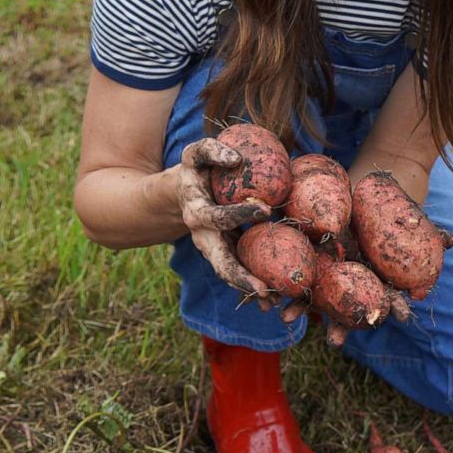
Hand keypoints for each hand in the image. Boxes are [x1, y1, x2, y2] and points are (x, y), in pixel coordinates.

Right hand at [174, 138, 273, 305]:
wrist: (179, 194)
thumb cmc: (194, 170)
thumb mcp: (195, 153)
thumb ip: (212, 150)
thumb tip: (236, 159)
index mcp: (196, 212)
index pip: (217, 216)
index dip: (239, 214)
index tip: (265, 210)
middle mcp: (202, 237)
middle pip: (219, 261)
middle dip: (239, 275)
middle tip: (263, 288)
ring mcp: (211, 249)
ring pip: (228, 273)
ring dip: (248, 288)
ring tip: (272, 302)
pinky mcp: (223, 253)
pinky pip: (237, 272)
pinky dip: (252, 286)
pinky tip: (273, 298)